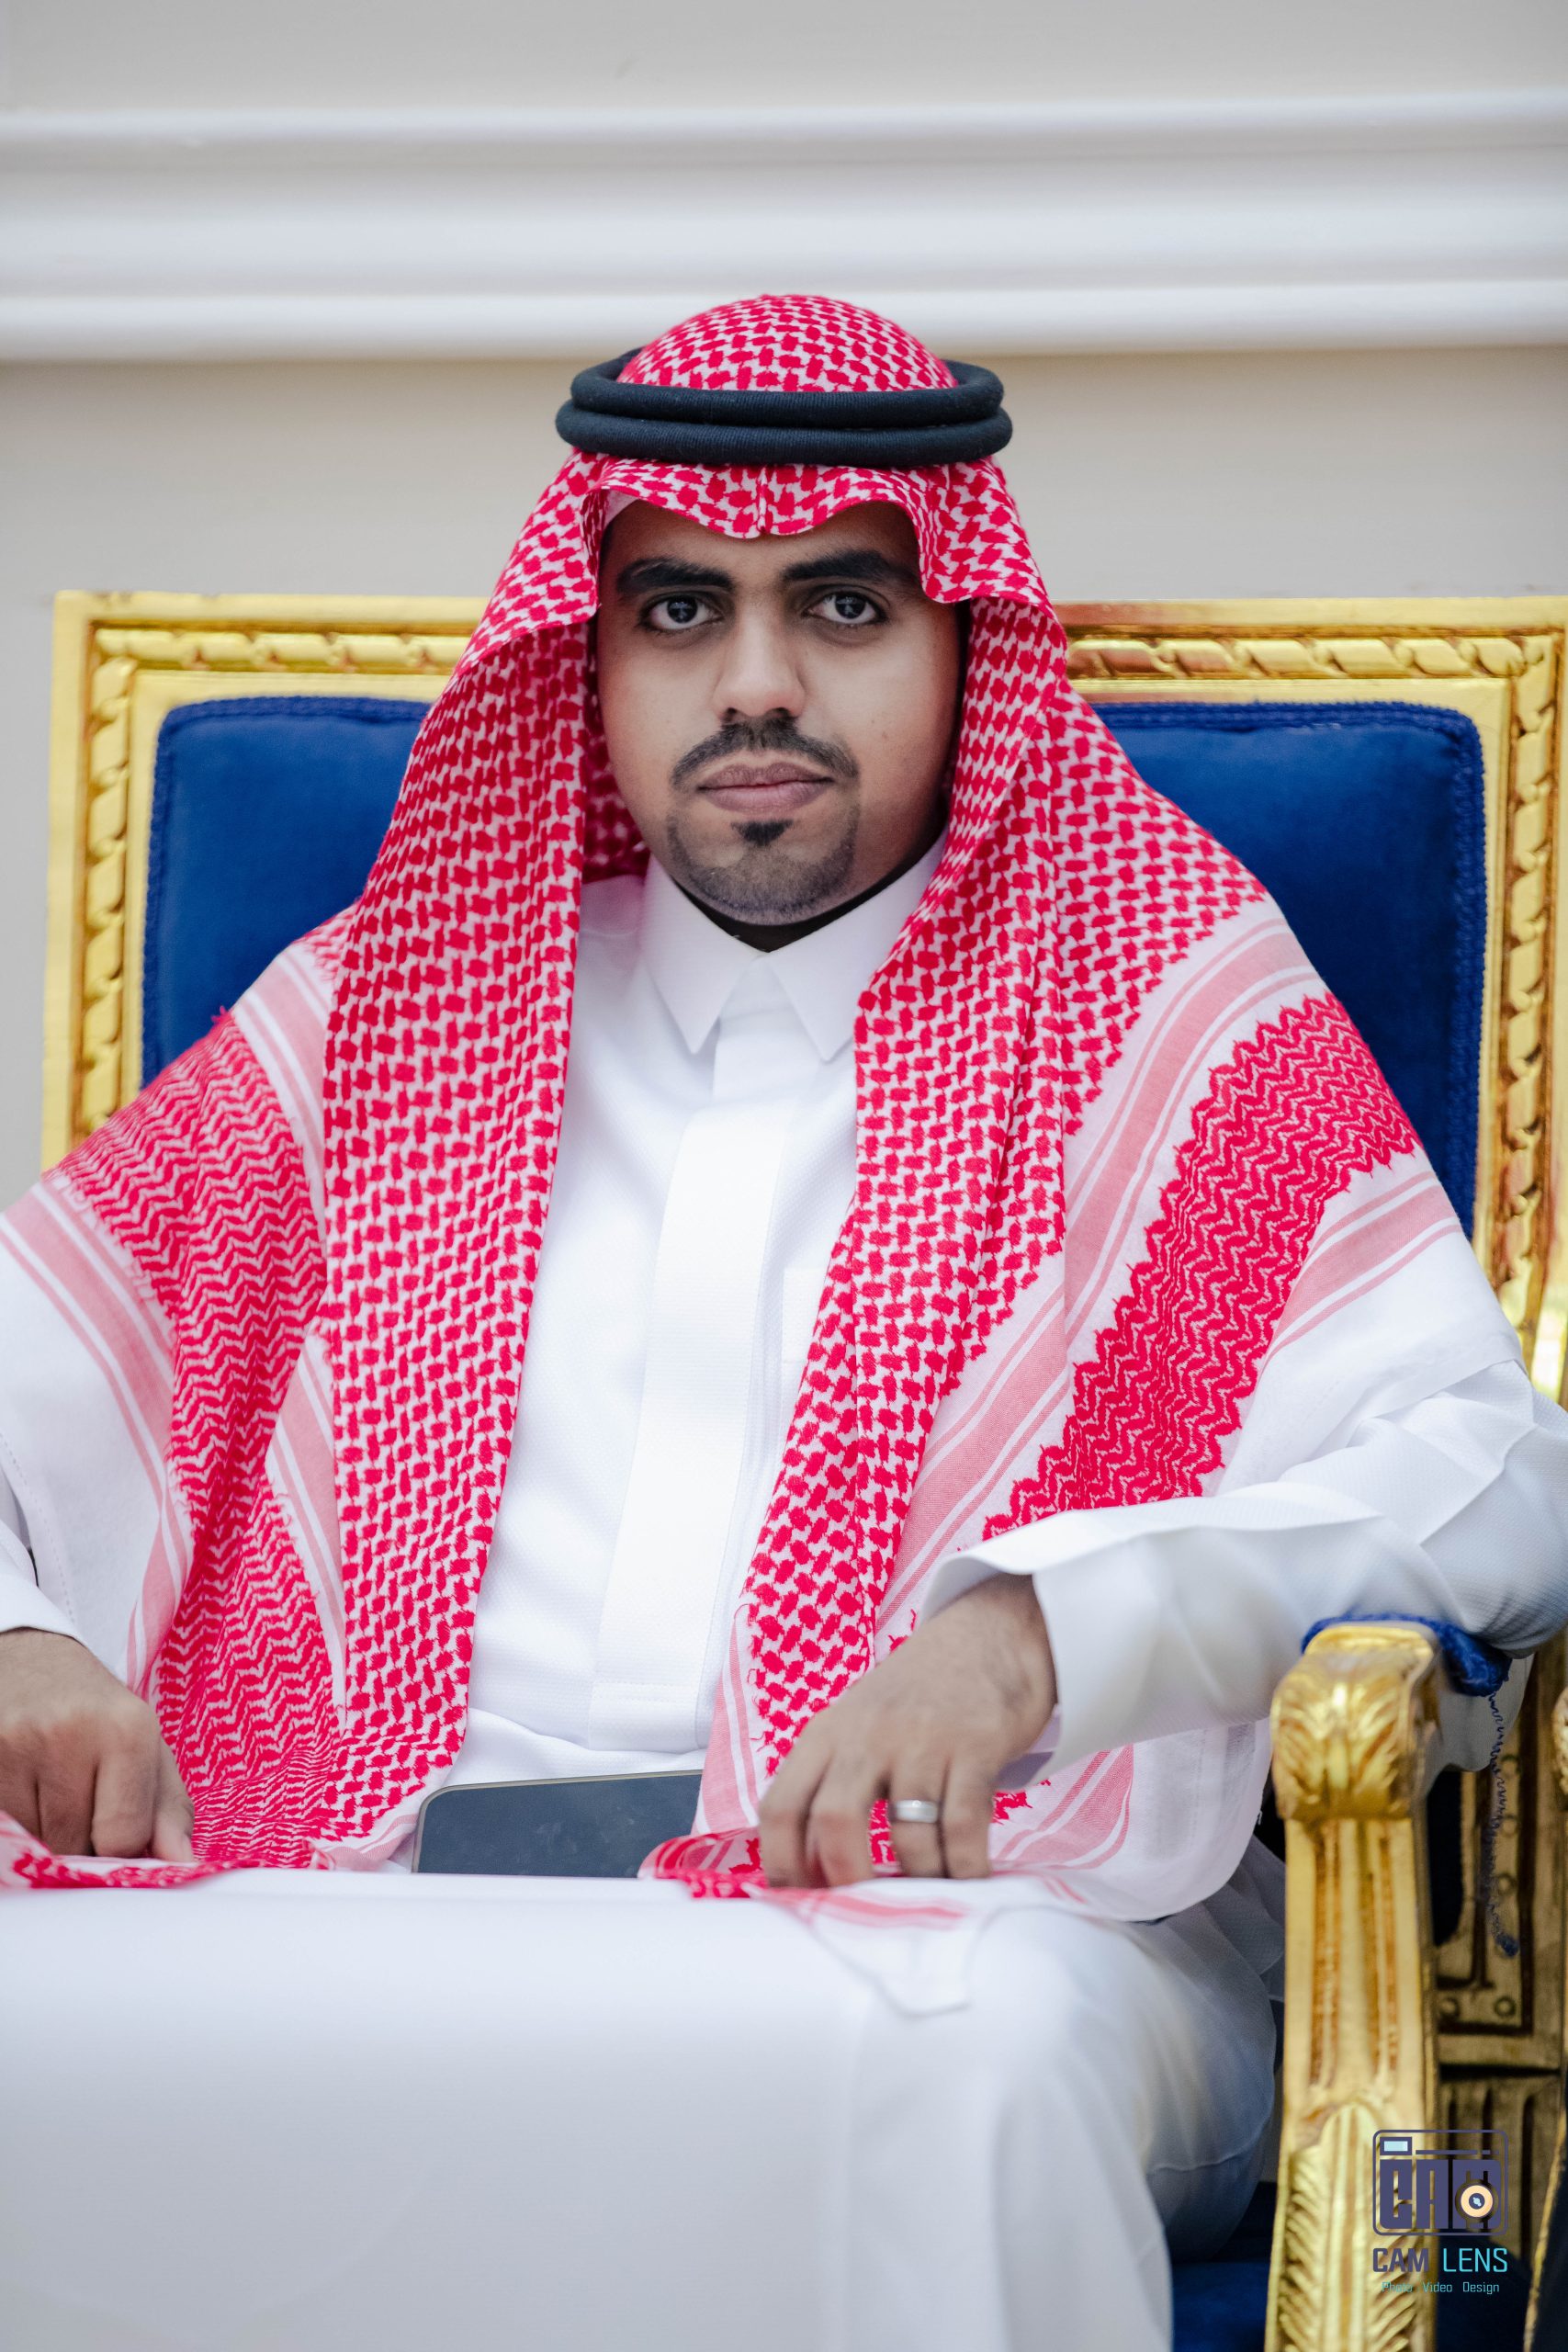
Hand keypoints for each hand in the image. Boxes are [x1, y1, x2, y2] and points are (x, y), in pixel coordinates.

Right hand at [0, 1628, 193, 1859]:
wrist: (31, 1659)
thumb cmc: (97, 1711)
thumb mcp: (147, 1748)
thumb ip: (169, 1810)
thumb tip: (179, 1863)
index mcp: (127, 1729)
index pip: (123, 1836)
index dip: (120, 1846)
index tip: (115, 1826)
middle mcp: (70, 1731)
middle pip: (74, 1843)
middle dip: (80, 1839)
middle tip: (79, 1796)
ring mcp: (16, 1742)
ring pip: (33, 1841)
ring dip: (43, 1832)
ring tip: (51, 1788)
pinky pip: (4, 1827)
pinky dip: (15, 1822)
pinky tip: (25, 1787)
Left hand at [756, 1574, 1054, 1887]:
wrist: (987, 1637)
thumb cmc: (915, 1698)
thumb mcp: (856, 1725)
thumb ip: (832, 1783)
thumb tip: (811, 1870)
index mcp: (826, 1734)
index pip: (780, 1805)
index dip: (780, 1862)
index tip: (798, 1898)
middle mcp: (867, 1735)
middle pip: (835, 1820)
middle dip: (848, 1876)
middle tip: (868, 1903)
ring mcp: (922, 1740)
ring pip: (908, 1833)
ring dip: (920, 1876)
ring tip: (931, 1886)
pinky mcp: (975, 1745)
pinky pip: (964, 1824)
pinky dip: (966, 1864)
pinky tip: (970, 1873)